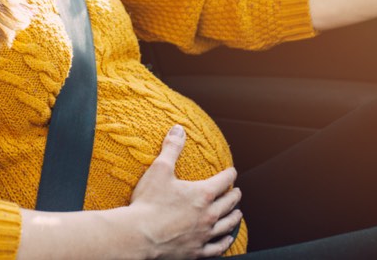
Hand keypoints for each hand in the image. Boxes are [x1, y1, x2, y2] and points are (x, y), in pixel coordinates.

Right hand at [128, 125, 241, 258]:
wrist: (139, 235)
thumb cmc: (149, 203)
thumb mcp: (160, 169)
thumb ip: (172, 148)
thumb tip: (179, 129)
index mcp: (202, 194)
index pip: (223, 180)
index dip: (229, 174)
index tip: (232, 171)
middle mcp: (208, 215)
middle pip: (228, 203)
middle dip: (234, 195)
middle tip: (236, 192)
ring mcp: (204, 234)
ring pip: (226, 225)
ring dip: (234, 218)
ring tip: (238, 214)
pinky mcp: (196, 251)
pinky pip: (217, 247)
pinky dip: (225, 242)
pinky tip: (227, 239)